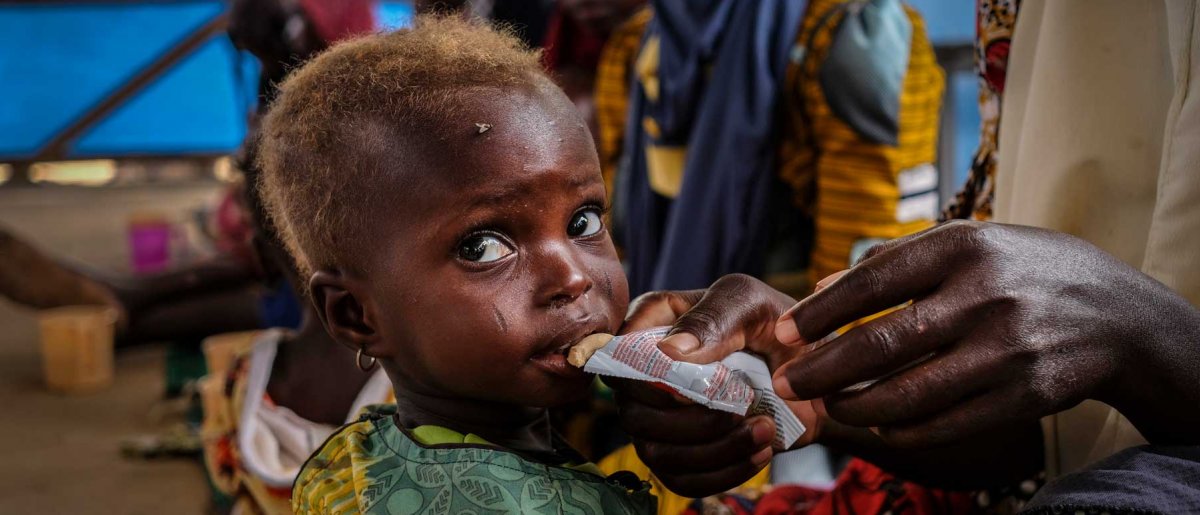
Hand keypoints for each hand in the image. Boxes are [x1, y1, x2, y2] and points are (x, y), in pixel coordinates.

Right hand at [610, 274, 820, 496]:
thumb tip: (669, 350)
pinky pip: (683, 480)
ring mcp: (660, 418)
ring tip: (763, 431)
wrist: (812, 377)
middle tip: (742, 410)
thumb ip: (714, 318)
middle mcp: (647, 374)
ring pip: (658, 453)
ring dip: (715, 450)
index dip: (645, 378)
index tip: (690, 388)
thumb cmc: (778, 329)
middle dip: (692, 422)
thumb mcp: (754, 306)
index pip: (618, 354)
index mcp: (654, 324)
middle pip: (635, 413)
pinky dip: (723, 474)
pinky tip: (759, 453)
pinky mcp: (680, 454)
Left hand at [773, 221, 1199, 446]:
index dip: (818, 313)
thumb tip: (816, 291)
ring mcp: (1006, 352)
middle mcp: (985, 297)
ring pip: (907, 394)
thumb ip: (892, 262)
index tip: (780, 333)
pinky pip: (943, 424)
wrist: (1116, 314)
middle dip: (821, 369)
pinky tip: (877, 422)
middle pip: (881, 344)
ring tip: (828, 404)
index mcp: (963, 248)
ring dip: (854, 406)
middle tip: (785, 382)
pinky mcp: (1023, 398)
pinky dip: (900, 428)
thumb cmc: (1018, 271)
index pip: (871, 282)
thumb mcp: (965, 245)